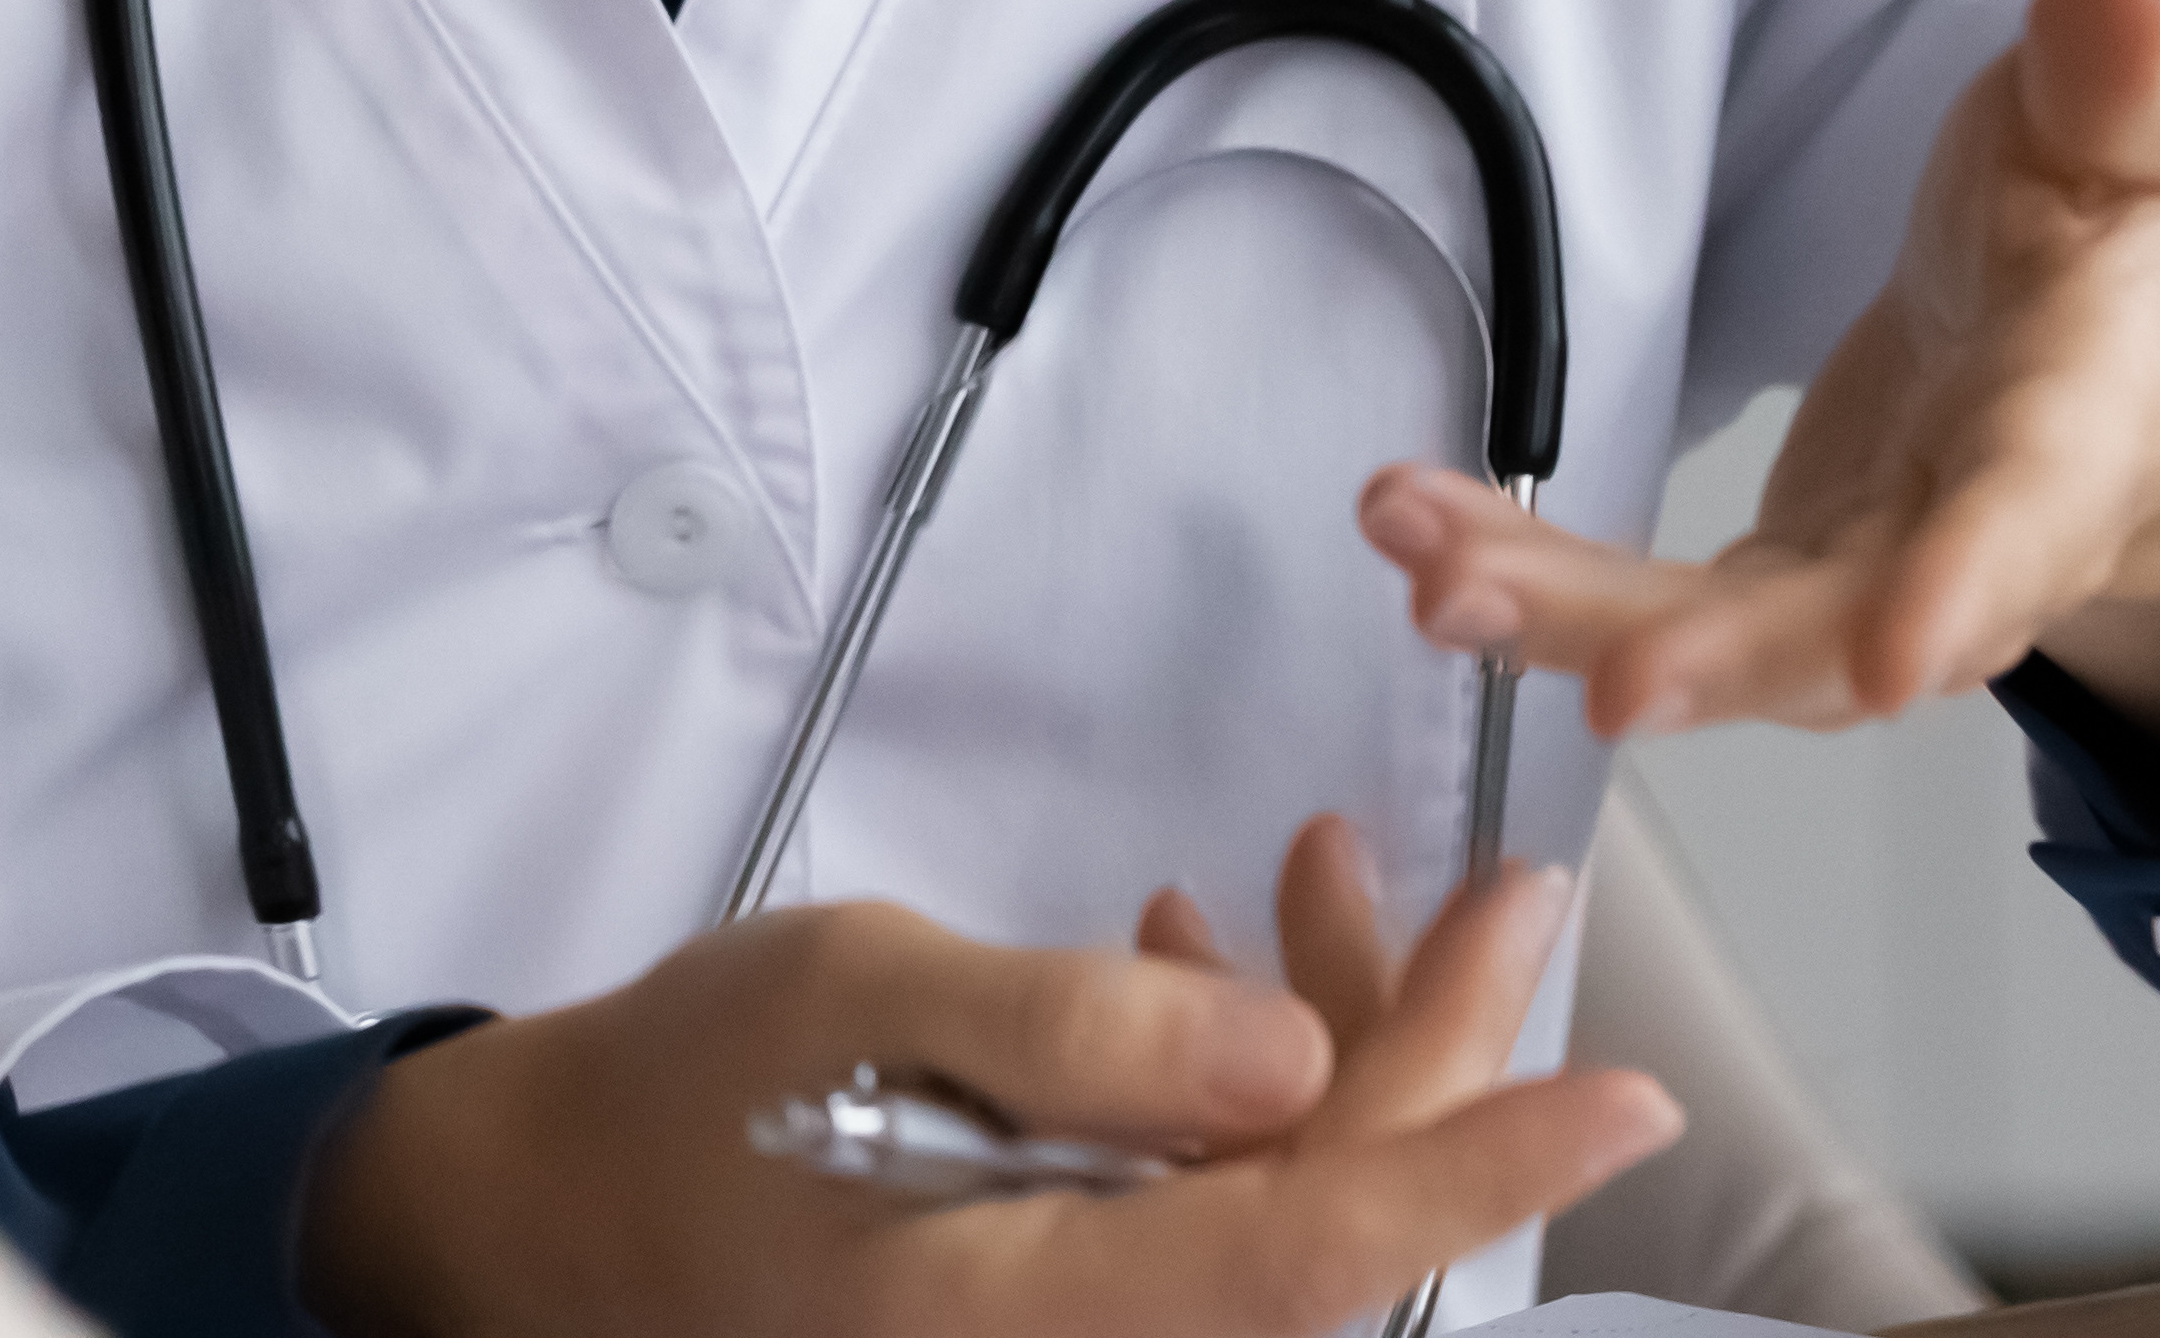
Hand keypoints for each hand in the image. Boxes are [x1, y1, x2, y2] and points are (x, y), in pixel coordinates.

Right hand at [297, 815, 1671, 1337]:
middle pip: (1322, 1224)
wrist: (543, 1219)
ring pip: (1274, 1202)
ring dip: (1330, 1042)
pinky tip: (1188, 954)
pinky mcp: (1059, 1303)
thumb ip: (1070, 1033)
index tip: (1616, 1092)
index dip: (1474, 1170)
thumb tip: (1289, 1059)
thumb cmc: (683, 1095)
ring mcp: (1076, 1334)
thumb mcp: (855, 1003)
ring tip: (1319, 867)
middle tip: (1498, 890)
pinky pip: (1200, 1209)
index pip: (1311, 1255)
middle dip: (1430, 1054)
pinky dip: (1231, 1081)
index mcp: (1037, 1313)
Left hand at [1360, 0, 2159, 766]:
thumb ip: (2114, 84)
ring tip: (1438, 587)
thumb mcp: (2122, 143)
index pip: (2033, 513)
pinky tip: (1425, 555)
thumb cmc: (2105, 244)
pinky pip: (1656, 613)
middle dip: (1726, 656)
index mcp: (2082, 427)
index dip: (1968, 585)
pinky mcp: (1778, 585)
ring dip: (1578, 627)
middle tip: (1610, 683)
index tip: (1892, 658)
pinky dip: (1540, 593)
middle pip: (1852, 624)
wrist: (2126, 377)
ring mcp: (1864, 583)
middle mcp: (1970, 544)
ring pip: (1730, 642)